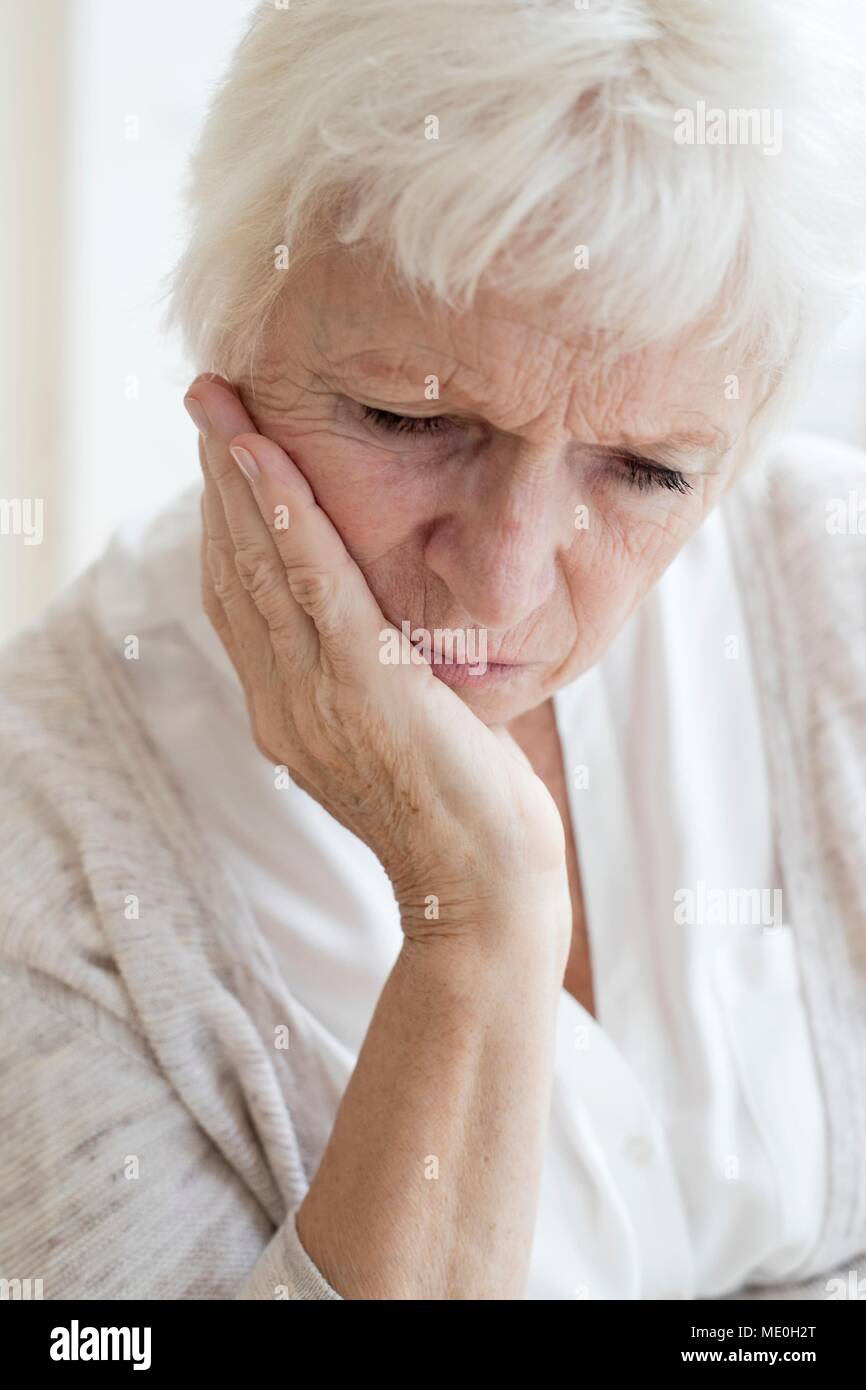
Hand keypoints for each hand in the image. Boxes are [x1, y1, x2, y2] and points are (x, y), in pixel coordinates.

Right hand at [187, 375, 568, 934]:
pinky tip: (267, 462)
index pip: (239, 599)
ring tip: (224, 407)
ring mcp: (315, 698)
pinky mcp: (363, 690)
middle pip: (233, 571)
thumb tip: (378, 623)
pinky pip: (313, 586)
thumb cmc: (460, 808)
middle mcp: (282, 703)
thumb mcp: (401, 732)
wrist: (483, 888)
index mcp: (287, 712)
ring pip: (259, 567)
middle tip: (209, 400)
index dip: (225, 521)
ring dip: (239, 479)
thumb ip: (370, 677)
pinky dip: (285, 518)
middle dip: (217, 480)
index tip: (227, 452)